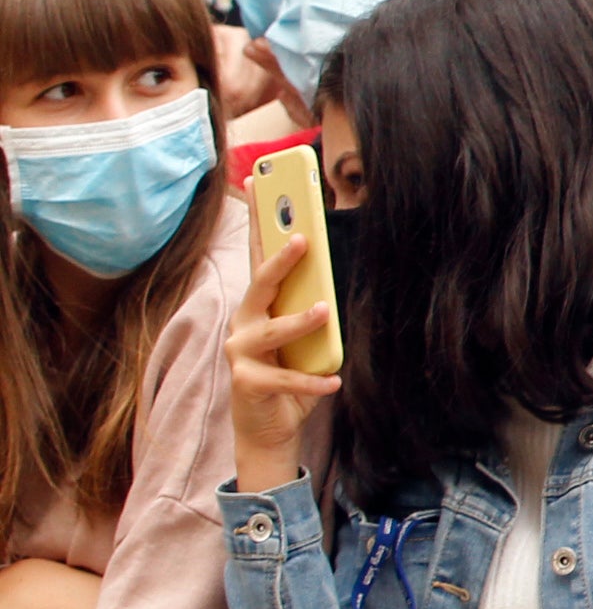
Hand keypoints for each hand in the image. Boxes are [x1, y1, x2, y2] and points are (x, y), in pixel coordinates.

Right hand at [226, 233, 338, 495]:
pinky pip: (286, 379)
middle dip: (280, 259)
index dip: (257, 220)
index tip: (258, 181)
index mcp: (258, 306)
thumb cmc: (288, 372)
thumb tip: (326, 284)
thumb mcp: (302, 336)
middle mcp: (243, 324)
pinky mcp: (247, 383)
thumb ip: (307, 308)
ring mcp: (241, 353)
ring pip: (272, 330)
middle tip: (304, 239)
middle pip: (260, 285)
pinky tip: (334, 381)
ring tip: (324, 310)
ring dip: (299, 321)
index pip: (257, 256)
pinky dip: (312, 381)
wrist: (269, 427)